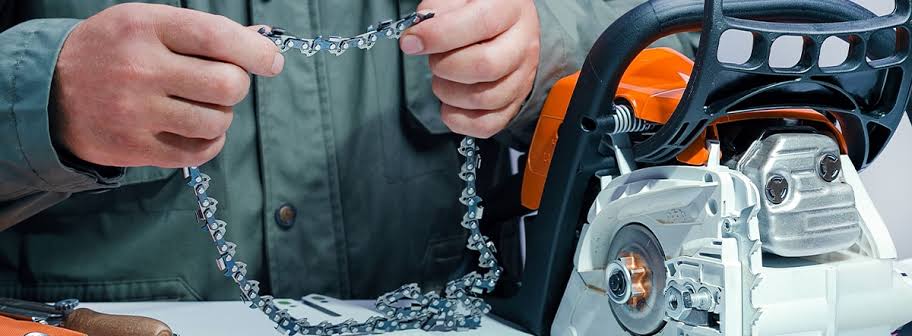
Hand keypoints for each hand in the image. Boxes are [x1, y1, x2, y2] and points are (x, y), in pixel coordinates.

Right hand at [53, 3, 283, 167]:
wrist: (47, 93)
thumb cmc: (112, 52)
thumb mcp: (146, 24)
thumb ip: (201, 32)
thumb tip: (260, 42)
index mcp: (144, 27)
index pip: (216, 37)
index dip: (255, 50)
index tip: (271, 60)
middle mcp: (139, 69)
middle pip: (226, 84)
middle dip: (237, 84)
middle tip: (224, 83)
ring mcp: (135, 112)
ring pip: (217, 120)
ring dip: (221, 114)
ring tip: (200, 105)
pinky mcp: (134, 148)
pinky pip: (200, 151)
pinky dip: (210, 141)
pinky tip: (196, 128)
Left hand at [400, 0, 539, 138]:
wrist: (505, 23)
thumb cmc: (478, 8)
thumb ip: (437, 10)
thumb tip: (417, 36)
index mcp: (510, 8)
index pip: (480, 23)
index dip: (439, 36)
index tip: (411, 42)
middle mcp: (523, 43)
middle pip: (485, 66)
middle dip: (445, 66)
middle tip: (432, 59)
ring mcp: (523, 76)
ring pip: (486, 98)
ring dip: (449, 93)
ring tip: (441, 78)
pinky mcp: (515, 102)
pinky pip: (489, 124)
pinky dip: (460, 121)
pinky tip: (449, 105)